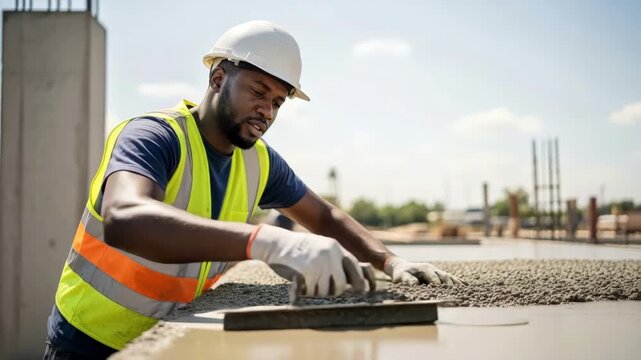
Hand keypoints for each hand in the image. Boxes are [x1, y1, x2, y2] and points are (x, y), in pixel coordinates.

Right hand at [248, 225, 367, 296]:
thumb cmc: (300, 249)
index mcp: (336, 248)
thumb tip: (353, 279)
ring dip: (318, 292)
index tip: (362, 292)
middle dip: (336, 292)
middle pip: (342, 285)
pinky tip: (301, 284)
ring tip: (310, 283)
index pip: (356, 267)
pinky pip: (313, 292)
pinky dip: (307, 292)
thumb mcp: (322, 247)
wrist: (278, 244)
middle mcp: (330, 255)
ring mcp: (319, 264)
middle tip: (328, 291)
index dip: (361, 282)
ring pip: (326, 291)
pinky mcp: (307, 272)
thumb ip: (337, 258)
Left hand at [384, 256, 464, 285]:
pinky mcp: (439, 275)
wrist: (401, 266)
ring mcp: (437, 271)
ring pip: (450, 277)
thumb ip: (408, 280)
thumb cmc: (401, 274)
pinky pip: (451, 278)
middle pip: (445, 277)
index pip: (434, 278)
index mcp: (425, 269)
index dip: (439, 285)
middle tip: (458, 294)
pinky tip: (466, 287)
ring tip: (466, 292)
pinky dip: (458, 282)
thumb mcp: (401, 277)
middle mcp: (433, 269)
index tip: (444, 293)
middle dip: (451, 285)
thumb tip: (416, 285)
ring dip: (457, 284)